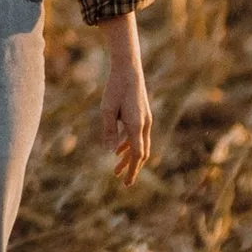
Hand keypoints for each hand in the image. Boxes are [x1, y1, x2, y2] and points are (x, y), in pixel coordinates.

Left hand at [103, 48, 153, 183]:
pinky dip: (128, 145)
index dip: (132, 169)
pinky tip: (118, 149)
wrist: (128, 69)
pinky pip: (136, 135)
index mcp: (136, 125)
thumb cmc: (115, 88)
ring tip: (117, 169)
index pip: (137, 154)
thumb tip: (110, 151)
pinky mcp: (141, 115)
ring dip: (128, 157)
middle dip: (132, 167)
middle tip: (123, 181)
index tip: (126, 182)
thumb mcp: (107, 109)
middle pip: (140, 152)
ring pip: (138, 144)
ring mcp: (144, 119)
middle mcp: (144, 124)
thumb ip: (109, 130)